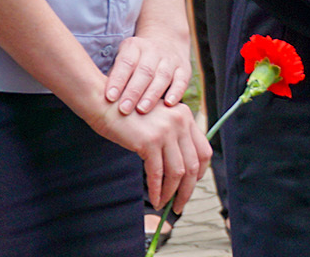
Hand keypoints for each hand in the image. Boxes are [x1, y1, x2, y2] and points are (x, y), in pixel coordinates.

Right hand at [88, 99, 210, 211]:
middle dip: (188, 189)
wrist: (105, 104)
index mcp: (186, 116)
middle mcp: (181, 121)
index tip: (191, 186)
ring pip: (177, 172)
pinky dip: (157, 189)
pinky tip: (154, 198)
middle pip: (194, 165)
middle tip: (179, 205)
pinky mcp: (149, 141)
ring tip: (164, 204)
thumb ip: (173, 136)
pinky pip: (157, 173)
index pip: (204, 150)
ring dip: (171, 193)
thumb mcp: (159, 120)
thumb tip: (181, 171)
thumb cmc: (129, 116)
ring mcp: (166, 131)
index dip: (200, 173)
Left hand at [106, 27, 192, 114]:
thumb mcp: (123, 58)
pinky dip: (176, 92)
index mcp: (134, 47)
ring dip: (152, 94)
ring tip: (142, 110)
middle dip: (133, 91)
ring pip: (162, 76)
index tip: (109, 97)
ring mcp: (170, 59)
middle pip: (144, 71)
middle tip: (124, 109)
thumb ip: (114, 75)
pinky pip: (181, 80)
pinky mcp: (184, 69)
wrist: (166, 40)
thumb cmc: (136, 60)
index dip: (118, 80)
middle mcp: (153, 51)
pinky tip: (169, 104)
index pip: (126, 63)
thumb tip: (98, 98)